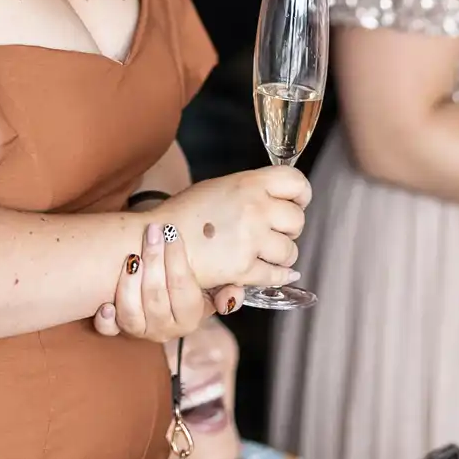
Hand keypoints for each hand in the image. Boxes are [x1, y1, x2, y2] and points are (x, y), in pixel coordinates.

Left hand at [91, 220, 218, 342]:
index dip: (177, 259)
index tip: (172, 231)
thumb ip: (227, 290)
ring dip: (129, 282)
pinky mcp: (118, 330)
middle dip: (154, 260)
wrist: (165, 294)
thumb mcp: (213, 286)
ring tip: (131, 256)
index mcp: (190, 318)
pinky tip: (105, 303)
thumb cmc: (187, 282)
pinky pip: (109, 330)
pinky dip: (106, 319)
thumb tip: (228, 300)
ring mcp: (140, 331)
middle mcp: (165, 329)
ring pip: (131, 312)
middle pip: (156, 297)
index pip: (184, 289)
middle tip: (152, 232)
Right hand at [159, 166, 310, 289]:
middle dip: (290, 228)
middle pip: (297, 219)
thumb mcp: (220, 188)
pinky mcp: (243, 268)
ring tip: (268, 253)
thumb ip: (250, 191)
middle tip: (277, 232)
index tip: (298, 202)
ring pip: (290, 251)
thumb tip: (279, 200)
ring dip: (283, 255)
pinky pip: (275, 275)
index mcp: (249, 183)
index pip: (295, 182)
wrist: (157, 240)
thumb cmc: (186, 213)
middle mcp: (254, 208)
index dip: (301, 194)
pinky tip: (276, 273)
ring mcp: (250, 239)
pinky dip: (278, 276)